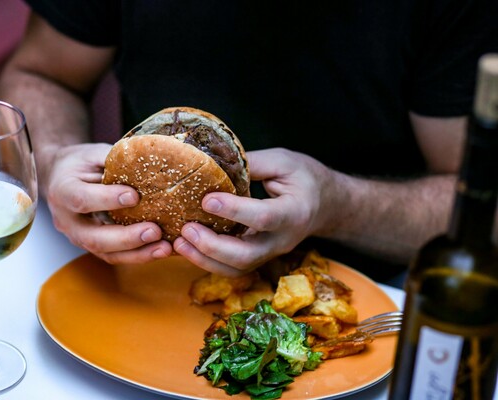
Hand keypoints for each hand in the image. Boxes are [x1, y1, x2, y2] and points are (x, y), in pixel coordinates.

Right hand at [44, 143, 172, 263]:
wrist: (62, 178)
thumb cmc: (81, 163)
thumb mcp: (93, 153)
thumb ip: (114, 159)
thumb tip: (150, 160)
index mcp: (62, 191)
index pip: (81, 199)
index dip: (107, 200)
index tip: (134, 196)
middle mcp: (67, 221)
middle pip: (94, 238)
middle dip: (126, 238)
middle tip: (155, 231)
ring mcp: (79, 238)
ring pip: (106, 253)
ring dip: (138, 253)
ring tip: (164, 248)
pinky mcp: (93, 247)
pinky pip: (116, 256)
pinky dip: (139, 255)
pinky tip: (160, 249)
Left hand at [173, 148, 335, 276]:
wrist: (325, 205)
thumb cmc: (305, 179)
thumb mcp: (284, 161)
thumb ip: (252, 163)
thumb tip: (214, 162)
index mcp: (293, 212)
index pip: (263, 217)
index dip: (234, 211)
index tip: (207, 200)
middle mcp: (281, 240)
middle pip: (245, 256)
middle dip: (211, 247)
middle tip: (186, 229)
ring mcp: (269, 253)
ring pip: (236, 269)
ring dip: (204, 259)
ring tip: (179, 241)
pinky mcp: (257, 256)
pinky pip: (231, 267)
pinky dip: (206, 261)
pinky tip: (186, 246)